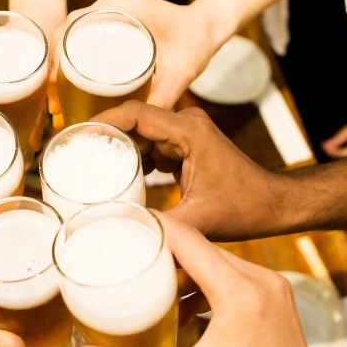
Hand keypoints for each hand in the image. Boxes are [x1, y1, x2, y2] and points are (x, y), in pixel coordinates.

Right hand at [56, 0, 218, 110]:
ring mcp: (111, 6)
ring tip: (58, 98)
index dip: (55, 59)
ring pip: (71, 33)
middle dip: (53, 67)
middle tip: (54, 102)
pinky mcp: (113, 15)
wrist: (208, 26)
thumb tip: (135, 131)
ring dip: (59, 63)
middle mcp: (113, 1)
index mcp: (124, 6)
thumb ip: (162, 100)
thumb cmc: (197, 44)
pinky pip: (83, 34)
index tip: (53, 89)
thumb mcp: (181, 74)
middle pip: (66, 31)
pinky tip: (69, 83)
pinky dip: (72, 56)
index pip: (73, 27)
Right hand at [68, 214, 338, 346]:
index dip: (150, 228)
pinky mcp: (274, 299)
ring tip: (144, 278)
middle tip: (121, 254)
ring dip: (182, 265)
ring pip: (216, 258)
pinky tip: (180, 303)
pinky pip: (232, 275)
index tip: (117, 225)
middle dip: (160, 248)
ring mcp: (270, 287)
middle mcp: (259, 279)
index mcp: (238, 291)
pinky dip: (204, 280)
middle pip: (200, 245)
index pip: (186, 238)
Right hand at [93, 101, 272, 240]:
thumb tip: (118, 232)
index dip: (102, 122)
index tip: (75, 136)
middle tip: (73, 160)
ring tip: (87, 169)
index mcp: (189, 132)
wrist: (273, 205)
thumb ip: (158, 226)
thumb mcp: (198, 221)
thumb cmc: (245, 208)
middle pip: (133, 122)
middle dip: (104, 140)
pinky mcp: (185, 146)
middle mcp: (186, 125)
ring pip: (140, 135)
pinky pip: (151, 146)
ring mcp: (186, 134)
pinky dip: (134, 160)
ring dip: (118, 151)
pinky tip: (117, 178)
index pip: (135, 114)